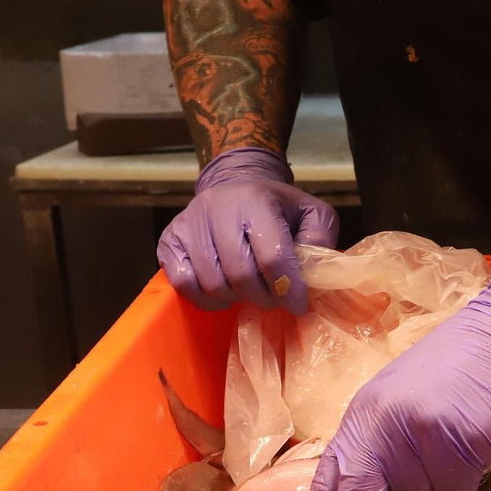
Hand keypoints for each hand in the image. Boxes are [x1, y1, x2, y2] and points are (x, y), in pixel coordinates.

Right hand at [156, 146, 338, 314]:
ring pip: (212, 283)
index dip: (288, 288)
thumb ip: (320, 238)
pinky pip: (183, 283)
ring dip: (235, 298)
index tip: (298, 304)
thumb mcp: (310, 213)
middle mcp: (218, 208)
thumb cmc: (276, 207)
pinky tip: (222, 292)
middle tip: (273, 299)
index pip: (272, 256)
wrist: (234, 185)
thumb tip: (315, 271)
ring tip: (248, 292)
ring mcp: (189, 223)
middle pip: (240, 274)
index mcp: (256, 201)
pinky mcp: (170, 239)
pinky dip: (204, 297)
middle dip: (263, 297)